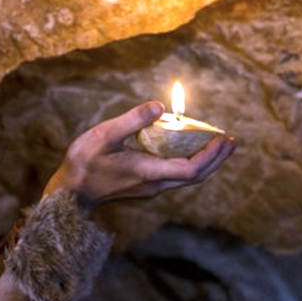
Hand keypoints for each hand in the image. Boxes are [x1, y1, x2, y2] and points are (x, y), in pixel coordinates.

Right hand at [43, 101, 235, 211]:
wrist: (70, 194)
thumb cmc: (84, 163)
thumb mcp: (104, 135)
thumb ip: (133, 120)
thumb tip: (160, 106)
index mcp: (148, 172)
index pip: (191, 169)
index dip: (211, 155)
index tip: (224, 138)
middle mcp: (154, 185)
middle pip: (196, 176)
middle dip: (216, 158)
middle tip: (231, 140)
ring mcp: (150, 188)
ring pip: (187, 178)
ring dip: (206, 162)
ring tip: (219, 144)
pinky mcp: (145, 187)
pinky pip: (176, 176)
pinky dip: (190, 162)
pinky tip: (190, 149)